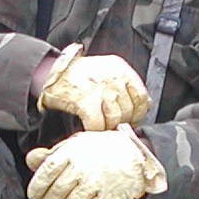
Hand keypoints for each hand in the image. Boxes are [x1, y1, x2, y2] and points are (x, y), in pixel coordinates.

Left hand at [25, 126, 167, 198]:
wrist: (136, 155)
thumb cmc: (103, 149)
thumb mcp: (76, 144)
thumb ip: (52, 154)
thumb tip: (31, 160)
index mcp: (72, 152)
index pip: (46, 172)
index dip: (36, 186)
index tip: (33, 195)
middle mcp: (82, 168)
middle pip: (56, 192)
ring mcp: (96, 184)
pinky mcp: (108, 198)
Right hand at [36, 42, 150, 130]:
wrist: (54, 71)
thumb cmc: (81, 73)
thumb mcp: (108, 68)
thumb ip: (126, 84)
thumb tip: (144, 104)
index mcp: (121, 69)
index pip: (142, 98)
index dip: (137, 113)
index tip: (131, 119)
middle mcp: (113, 78)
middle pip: (128, 110)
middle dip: (122, 122)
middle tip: (113, 125)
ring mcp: (100, 90)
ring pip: (115, 118)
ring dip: (108, 127)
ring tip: (102, 127)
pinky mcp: (85, 101)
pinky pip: (97, 124)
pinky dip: (95, 130)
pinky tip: (90, 128)